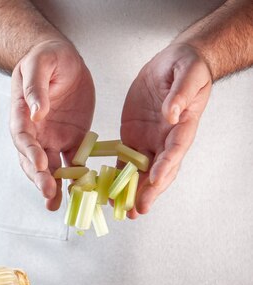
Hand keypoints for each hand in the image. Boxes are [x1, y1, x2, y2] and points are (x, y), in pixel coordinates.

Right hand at [10, 40, 94, 210]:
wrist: (59, 60)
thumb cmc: (44, 58)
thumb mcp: (40, 64)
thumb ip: (36, 87)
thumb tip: (37, 111)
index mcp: (22, 114)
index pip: (23, 137)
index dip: (30, 152)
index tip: (40, 164)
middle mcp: (34, 132)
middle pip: (32, 160)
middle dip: (40, 177)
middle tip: (49, 193)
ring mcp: (51, 139)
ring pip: (50, 168)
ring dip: (53, 186)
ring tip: (56, 204)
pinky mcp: (71, 141)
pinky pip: (73, 163)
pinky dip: (77, 179)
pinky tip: (81, 194)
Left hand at [121, 43, 211, 217]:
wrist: (174, 63)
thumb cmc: (186, 67)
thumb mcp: (187, 74)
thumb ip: (180, 94)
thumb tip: (172, 114)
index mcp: (183, 126)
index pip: (175, 150)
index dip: (166, 166)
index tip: (155, 180)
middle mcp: (166, 139)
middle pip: (159, 170)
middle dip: (149, 191)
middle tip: (138, 209)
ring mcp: (150, 141)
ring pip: (141, 172)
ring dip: (132, 192)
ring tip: (122, 210)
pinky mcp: (133, 138)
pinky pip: (125, 161)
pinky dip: (117, 177)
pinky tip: (107, 192)